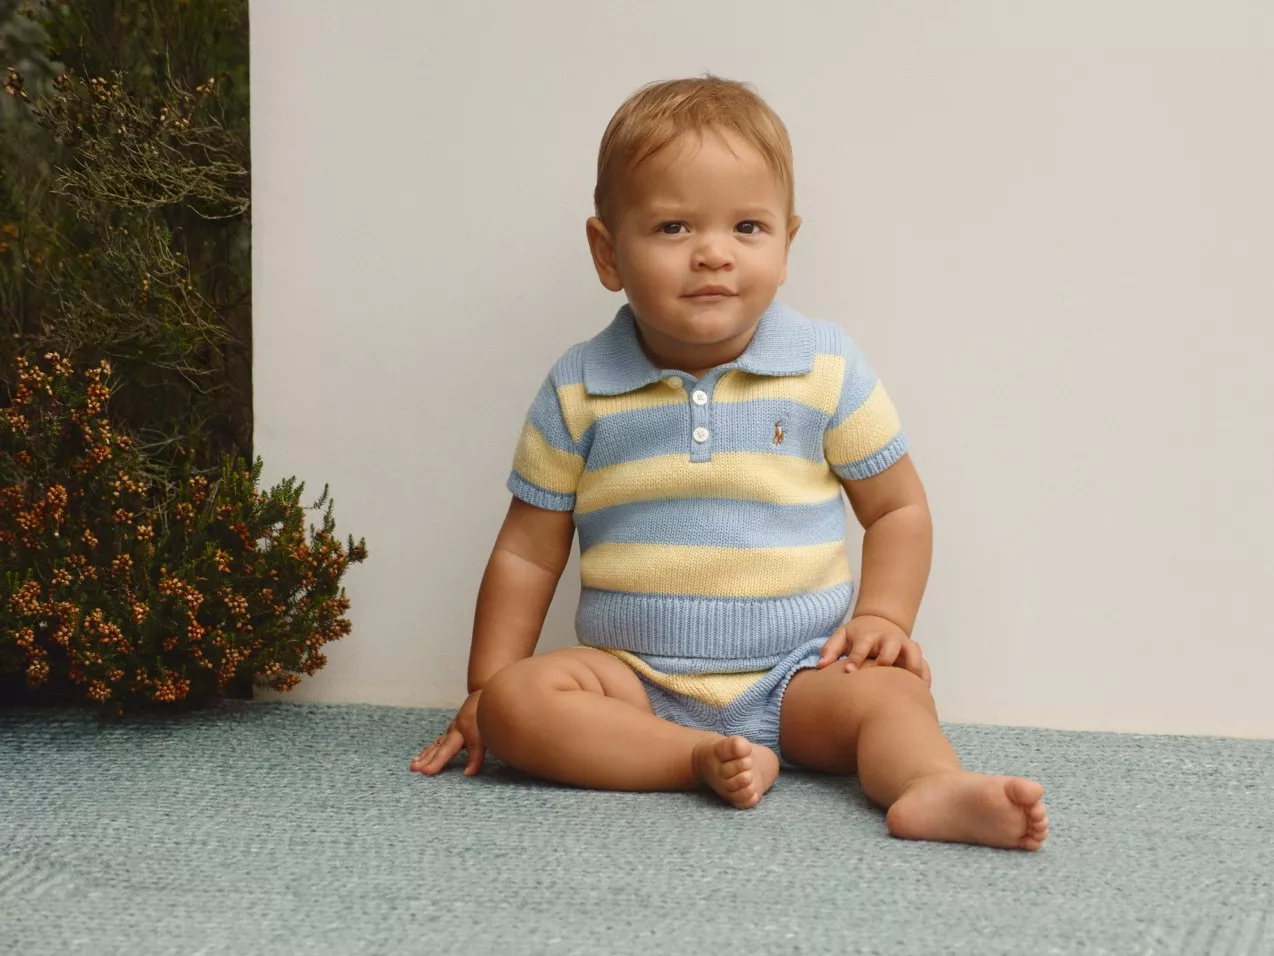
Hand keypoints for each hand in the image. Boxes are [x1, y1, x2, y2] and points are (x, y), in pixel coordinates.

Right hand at [410, 690, 484, 775]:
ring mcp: (451, 730)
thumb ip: (476, 757)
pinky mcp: (450, 732)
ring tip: (413, 765)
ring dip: (424, 756)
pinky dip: (428, 751)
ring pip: (436, 745)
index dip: (443, 762)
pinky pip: (436, 743)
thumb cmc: (485, 718)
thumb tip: (467, 774)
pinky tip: (421, 757)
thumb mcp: (486, 737)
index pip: (453, 750)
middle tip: (414, 769)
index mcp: (463, 731)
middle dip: (427, 760)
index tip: (430, 772)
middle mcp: (454, 731)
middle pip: (440, 748)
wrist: (482, 698)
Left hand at [816, 615, 930, 685]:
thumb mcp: (841, 636)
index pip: (861, 646)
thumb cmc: (857, 635)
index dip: (856, 658)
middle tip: (879, 678)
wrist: (880, 621)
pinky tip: (922, 692)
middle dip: (885, 661)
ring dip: (912, 667)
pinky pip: (925, 664)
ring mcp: (904, 644)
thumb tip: (819, 667)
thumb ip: (830, 650)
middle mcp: (887, 638)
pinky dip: (925, 676)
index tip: (849, 671)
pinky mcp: (914, 653)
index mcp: (867, 635)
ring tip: (909, 686)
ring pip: (913, 653)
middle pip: (890, 647)